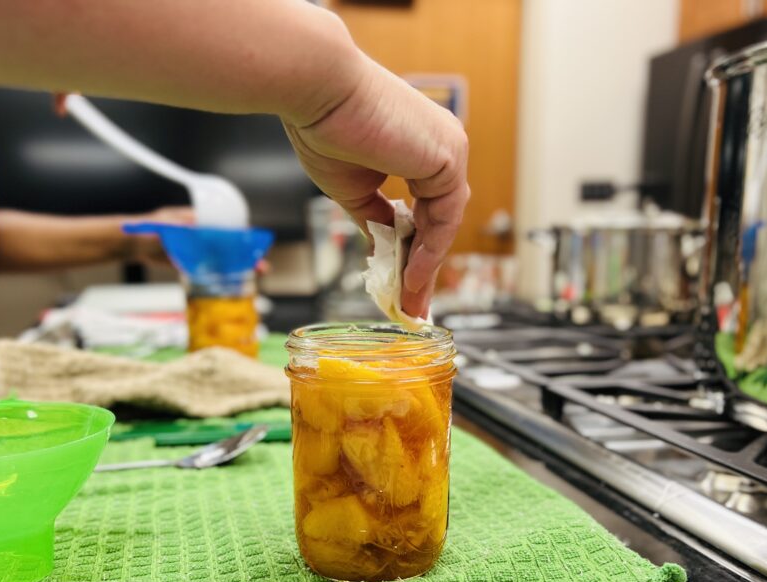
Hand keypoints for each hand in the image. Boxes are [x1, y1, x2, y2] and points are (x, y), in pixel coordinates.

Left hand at [120, 206, 269, 274]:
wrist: (132, 244)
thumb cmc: (149, 229)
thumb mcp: (169, 227)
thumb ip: (186, 229)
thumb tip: (200, 227)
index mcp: (200, 220)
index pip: (226, 227)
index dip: (241, 237)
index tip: (253, 245)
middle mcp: (202, 234)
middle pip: (228, 244)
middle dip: (244, 255)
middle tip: (260, 266)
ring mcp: (197, 248)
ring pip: (221, 258)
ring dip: (236, 267)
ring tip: (254, 274)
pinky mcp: (191, 261)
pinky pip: (209, 269)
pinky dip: (221, 275)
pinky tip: (233, 282)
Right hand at [284, 58, 469, 318]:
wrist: (317, 90)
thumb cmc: (325, 124)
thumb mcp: (353, 188)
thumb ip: (375, 218)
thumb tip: (385, 250)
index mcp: (420, 148)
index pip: (427, 212)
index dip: (414, 253)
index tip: (403, 287)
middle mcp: (441, 146)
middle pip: (440, 221)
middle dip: (424, 268)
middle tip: (412, 305)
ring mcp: (449, 149)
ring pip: (444, 223)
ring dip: (427, 267)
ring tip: (410, 301)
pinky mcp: (448, 157)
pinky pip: (445, 219)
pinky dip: (430, 251)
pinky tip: (412, 276)